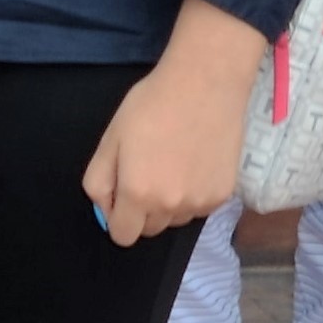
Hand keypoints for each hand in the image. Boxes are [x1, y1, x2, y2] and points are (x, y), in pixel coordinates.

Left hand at [83, 0, 259, 242]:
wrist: (204, 86)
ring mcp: (201, 203)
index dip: (117, 216)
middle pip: (149, 229)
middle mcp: (171, 207)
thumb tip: (105, 210)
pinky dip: (192, 194)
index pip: (123, 236)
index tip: (121, 192)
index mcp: (138, 194)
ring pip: (175, 219)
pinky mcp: (223, 195)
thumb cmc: (150, 106)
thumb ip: (99, 182)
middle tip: (146, 171)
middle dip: (141, 210)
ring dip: (168, 203)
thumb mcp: (110, 139)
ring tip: (171, 163)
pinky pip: (198, 208)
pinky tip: (193, 162)